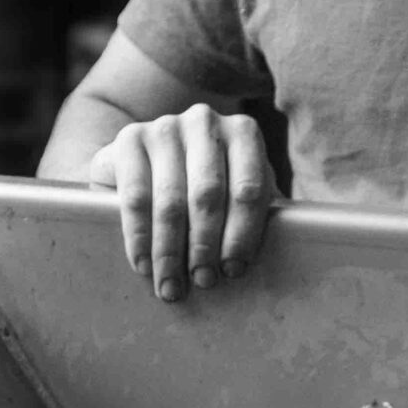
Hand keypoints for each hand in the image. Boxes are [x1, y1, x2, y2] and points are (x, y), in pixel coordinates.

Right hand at [87, 107, 272, 301]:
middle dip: (205, 246)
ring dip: (171, 251)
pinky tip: (144, 264)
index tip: (233, 270)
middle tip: (203, 281)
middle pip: (208, 195)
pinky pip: (135, 197)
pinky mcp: (129, 139)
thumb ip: (255, 212)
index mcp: (243, 133)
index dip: (243, 234)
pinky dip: (140, 236)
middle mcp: (205, 122)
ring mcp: (165, 127)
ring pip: (170, 200)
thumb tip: (278, 253)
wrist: (149, 160)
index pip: (249, 189)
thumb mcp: (237, 190)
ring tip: (172, 285)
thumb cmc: (206, 185)